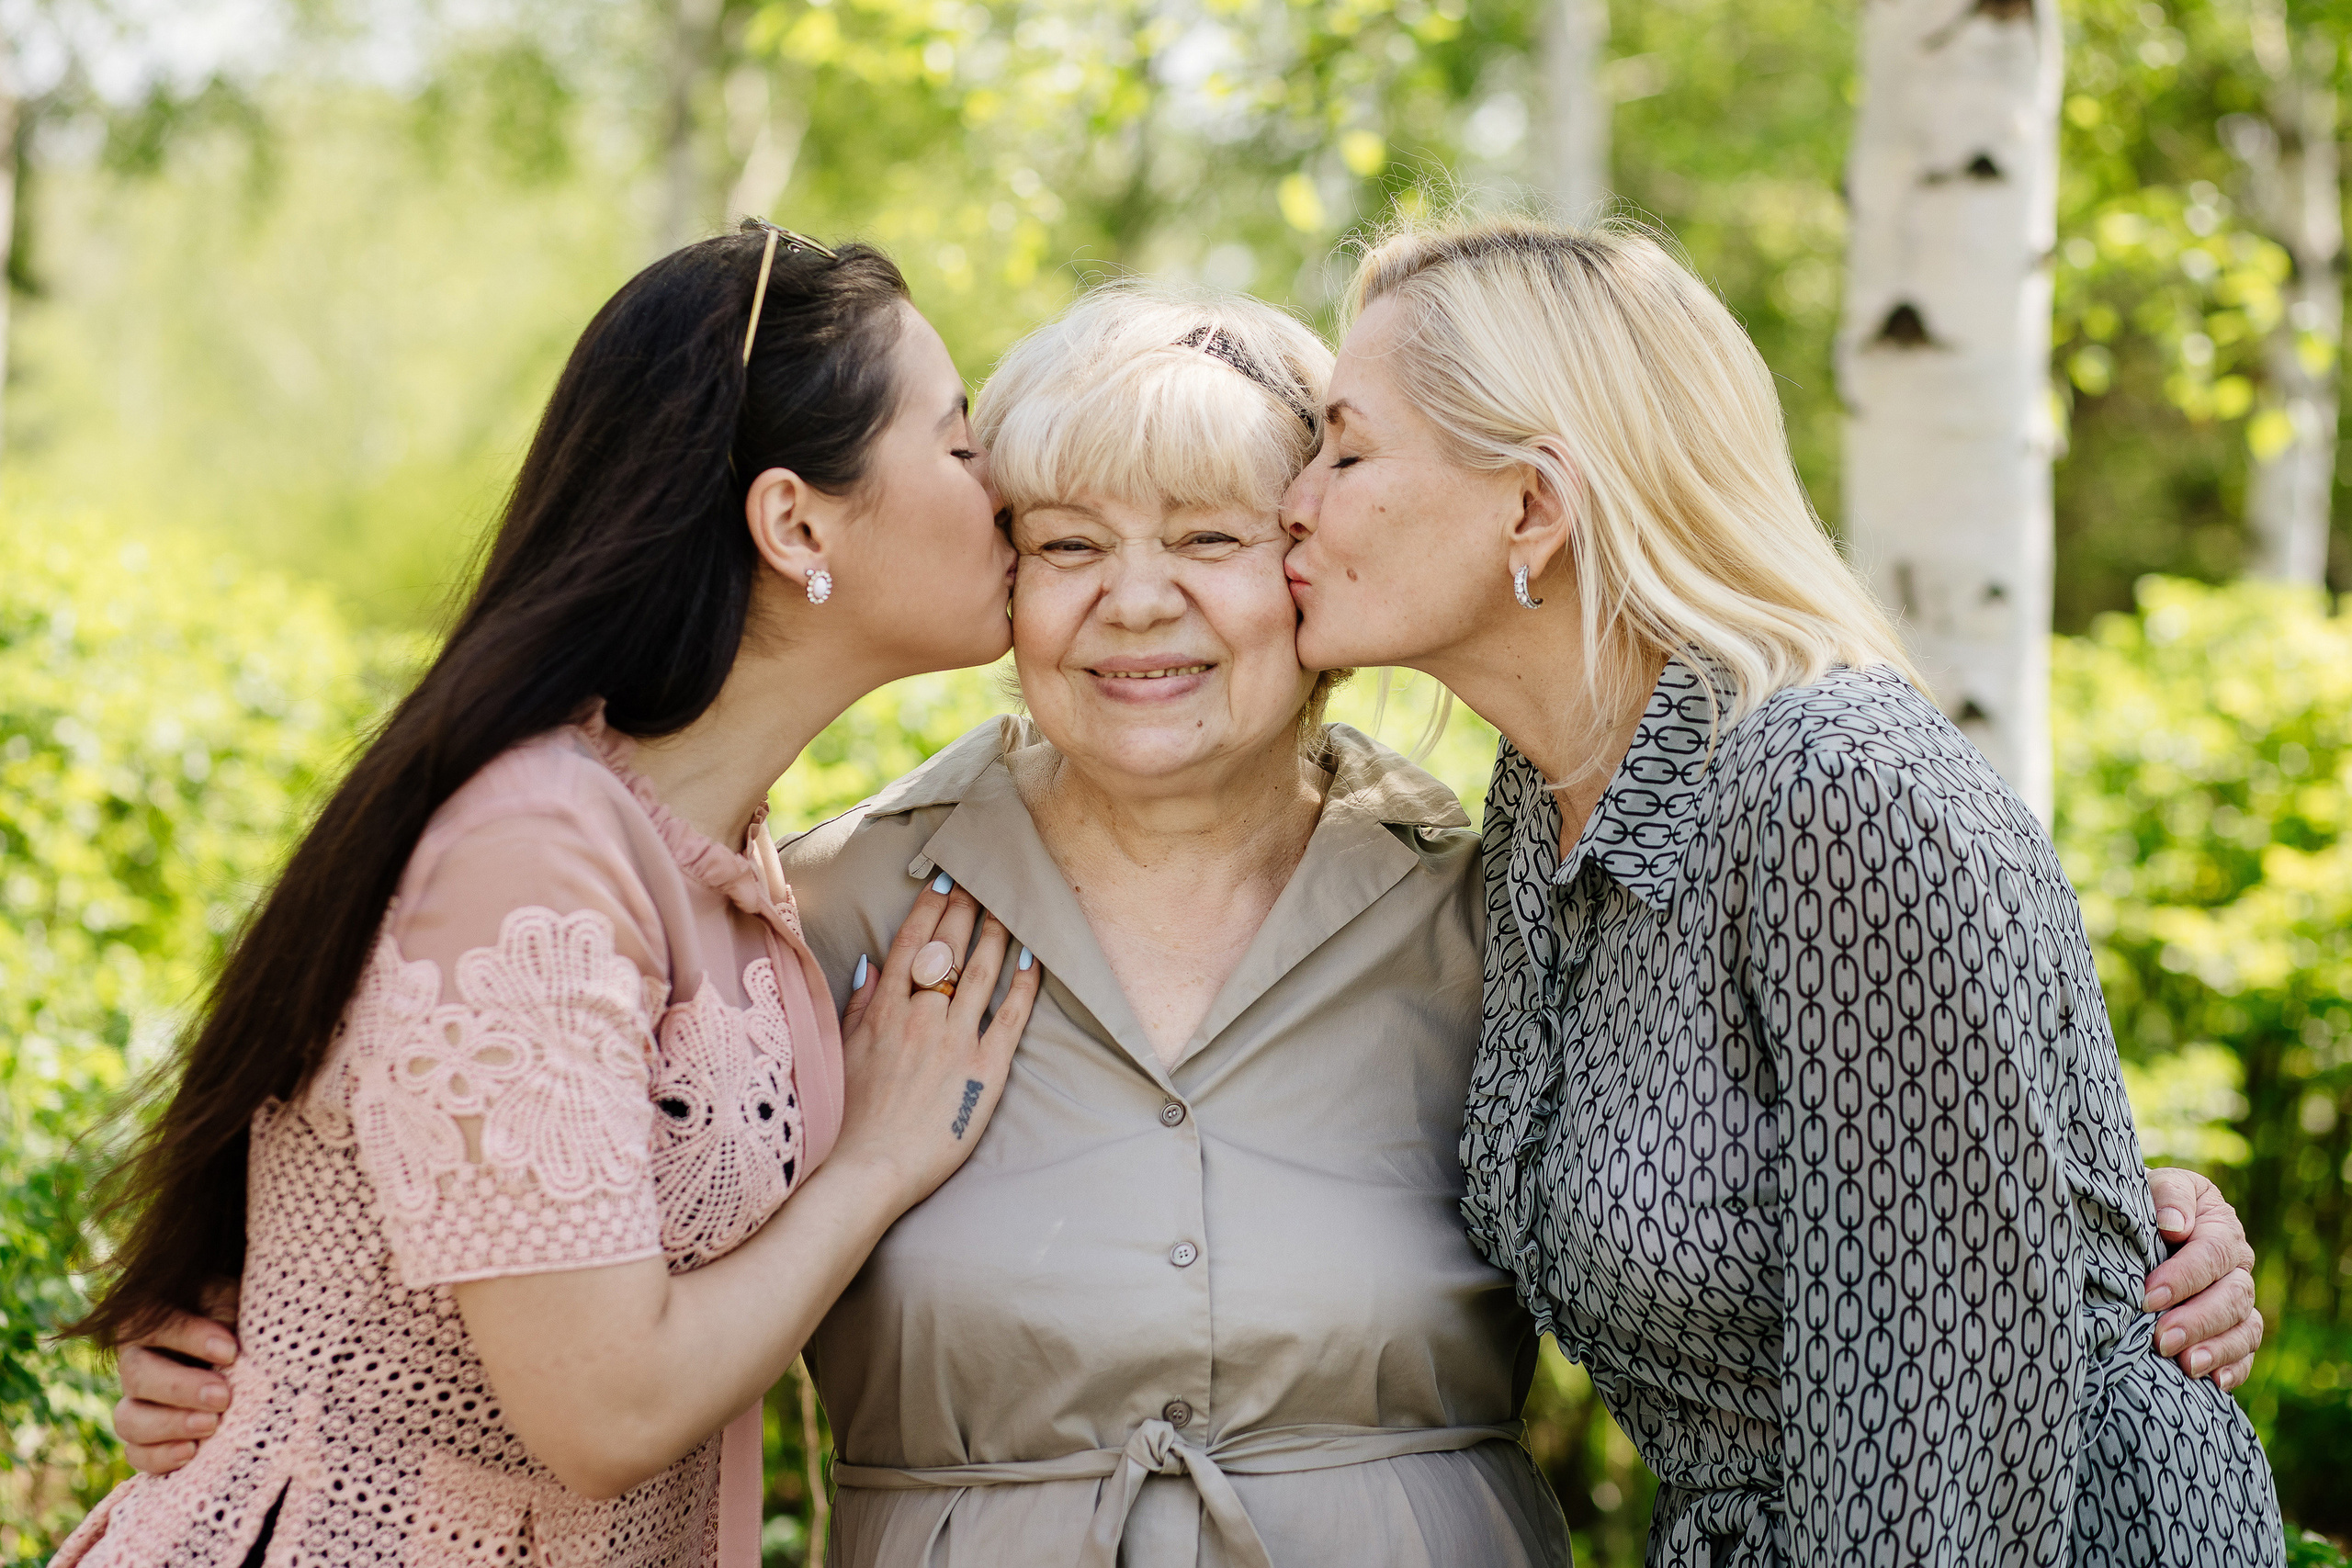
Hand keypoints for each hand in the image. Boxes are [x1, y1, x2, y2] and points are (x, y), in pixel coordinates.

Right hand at [113, 1282, 240, 1474]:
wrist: (248, 1353)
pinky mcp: (148, 1437)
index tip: (230, 1351)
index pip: (159, 1325)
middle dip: (181, 1389)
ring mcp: (138, 1402)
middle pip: (139, 1377)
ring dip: (170, 1425)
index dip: (191, 1338)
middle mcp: (138, 1361)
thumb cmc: (243, 1320)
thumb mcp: (237, 1303)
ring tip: (211, 1425)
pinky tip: (191, 1452)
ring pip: (129, 1419)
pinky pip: (136, 1453)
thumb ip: (226, 1310)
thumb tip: (231, 1339)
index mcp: (152, 1321)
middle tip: (223, 1397)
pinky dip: (159, 1457)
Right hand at [833, 873, 1039, 1209]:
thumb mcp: (841, 1051)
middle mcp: (921, 1016)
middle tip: (981, 879)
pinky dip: (1024, 983)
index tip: (943, 881)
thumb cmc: (849, 1116)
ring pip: (981, 972)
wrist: (869, 1167)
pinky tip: (1033, 958)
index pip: (910, 944)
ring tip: (1007, 906)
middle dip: (965, 909)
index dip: (929, 908)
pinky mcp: (985, 1069)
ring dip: (996, 934)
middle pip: (948, 949)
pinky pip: (1011, 1016)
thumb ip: (858, 1005)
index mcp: (884, 1010)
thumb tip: (870, 964)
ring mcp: (955, 1040)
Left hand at [2143, 1167, 2260, 1390]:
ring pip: (2244, 1327)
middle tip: (2162, 1340)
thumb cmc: (2140, 1203)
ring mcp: (2239, 1297)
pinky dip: (2234, 1368)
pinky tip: (2214, 1383)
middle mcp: (2237, 1264)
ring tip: (2186, 1366)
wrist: (2136, 1225)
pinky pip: (2247, 1352)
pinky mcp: (2235, 1327)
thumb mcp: (2152, 1186)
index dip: (2183, 1277)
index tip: (2149, 1296)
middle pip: (2232, 1296)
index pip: (2212, 1254)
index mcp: (2219, 1225)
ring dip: (2216, 1349)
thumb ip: (2168, 1197)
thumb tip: (2176, 1226)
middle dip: (2197, 1320)